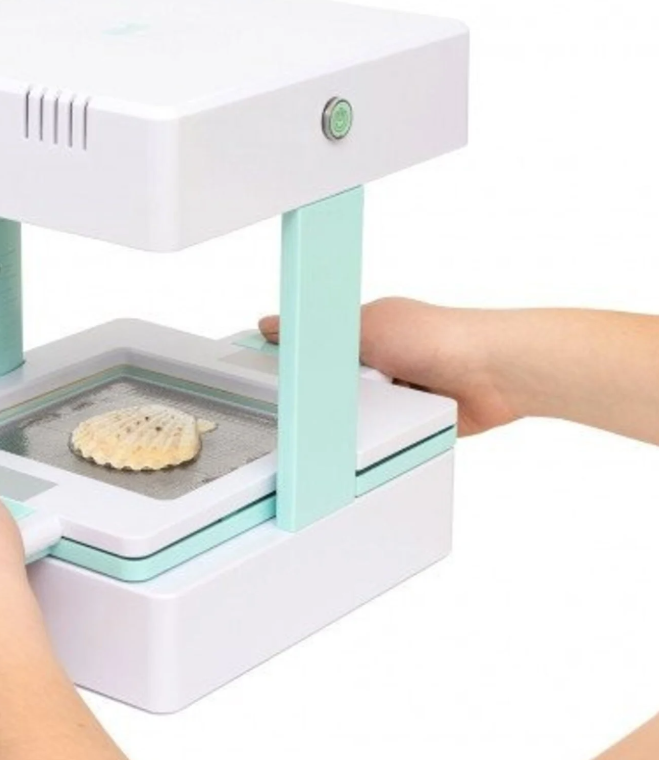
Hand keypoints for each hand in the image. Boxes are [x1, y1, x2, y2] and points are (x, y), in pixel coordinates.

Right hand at [259, 298, 519, 435]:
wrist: (492, 372)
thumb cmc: (437, 335)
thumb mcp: (365, 326)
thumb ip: (317, 330)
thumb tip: (271, 324)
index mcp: (365, 328)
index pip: (316, 342)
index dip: (292, 358)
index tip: (267, 375)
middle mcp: (380, 358)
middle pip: (333, 384)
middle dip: (326, 393)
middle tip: (312, 401)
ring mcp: (398, 390)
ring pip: (357, 413)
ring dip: (357, 415)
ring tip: (355, 412)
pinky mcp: (414, 420)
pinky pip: (383, 435)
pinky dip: (381, 434)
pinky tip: (379, 430)